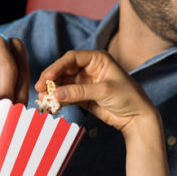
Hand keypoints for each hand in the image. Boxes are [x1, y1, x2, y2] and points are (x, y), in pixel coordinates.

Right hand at [37, 50, 158, 133]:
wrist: (137, 117)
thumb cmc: (128, 97)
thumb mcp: (104, 91)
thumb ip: (80, 91)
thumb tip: (56, 93)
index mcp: (98, 59)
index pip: (72, 58)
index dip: (57, 66)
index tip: (46, 77)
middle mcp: (90, 68)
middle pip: (64, 70)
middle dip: (51, 79)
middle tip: (39, 89)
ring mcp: (86, 83)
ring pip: (64, 83)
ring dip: (52, 91)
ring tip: (42, 99)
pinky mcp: (83, 96)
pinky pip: (67, 95)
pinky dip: (59, 99)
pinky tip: (51, 104)